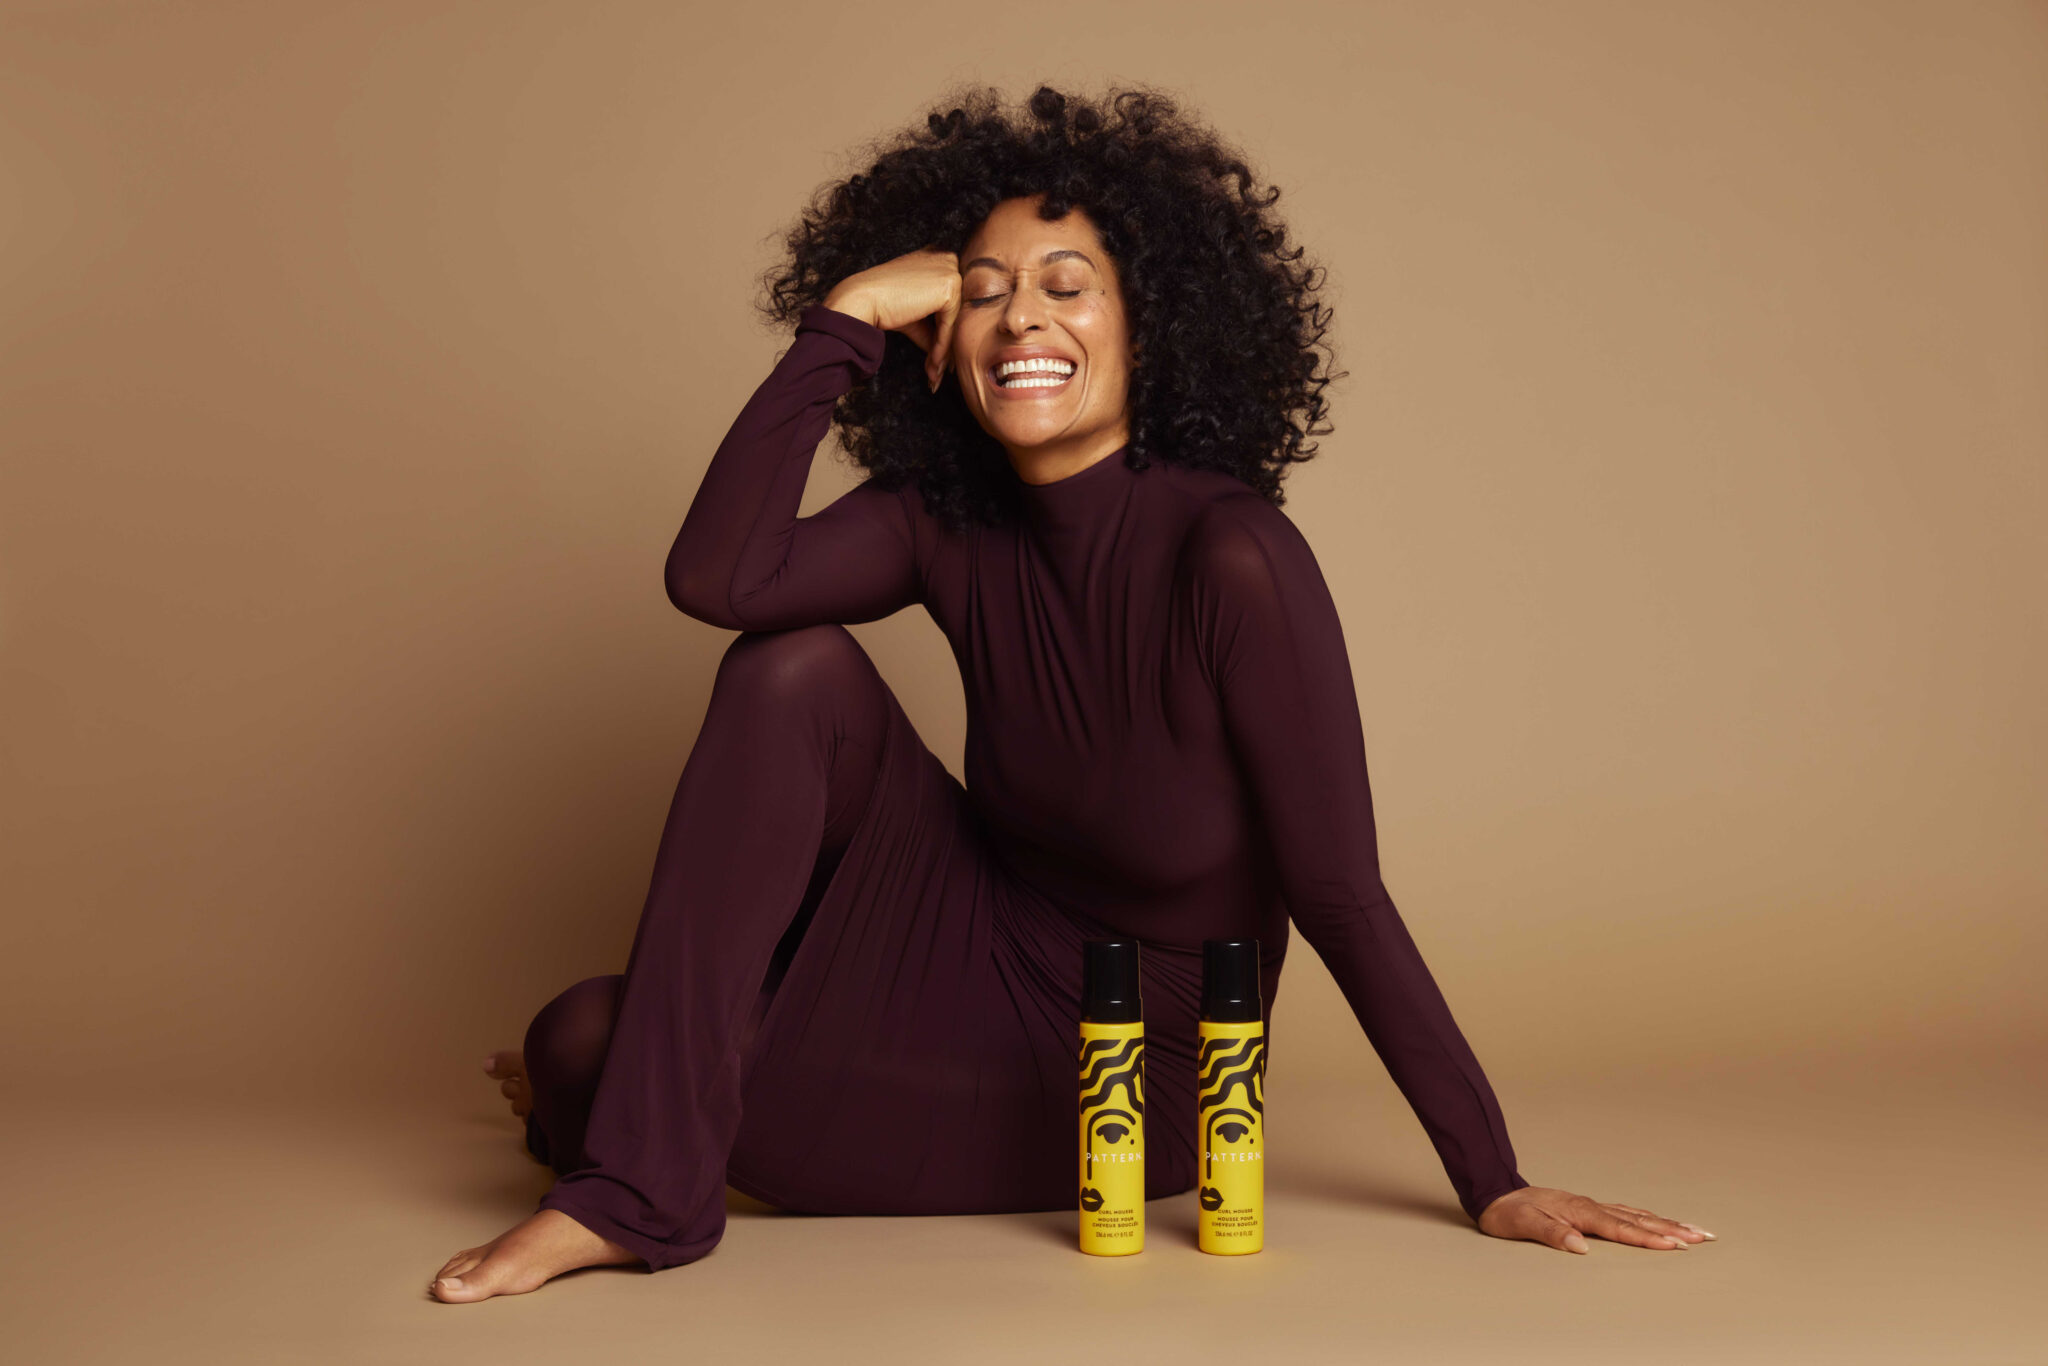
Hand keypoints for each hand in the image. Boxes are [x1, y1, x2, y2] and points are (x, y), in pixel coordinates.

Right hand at [822, 247, 962, 393]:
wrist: (861, 300)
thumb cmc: (883, 305)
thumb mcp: (915, 316)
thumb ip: (934, 329)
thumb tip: (946, 359)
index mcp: (938, 257)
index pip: (952, 301)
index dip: (945, 332)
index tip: (937, 358)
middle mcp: (948, 258)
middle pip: (956, 311)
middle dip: (947, 345)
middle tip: (938, 372)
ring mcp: (950, 270)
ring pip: (955, 321)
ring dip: (944, 351)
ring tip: (933, 374)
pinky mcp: (950, 286)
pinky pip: (950, 326)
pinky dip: (941, 348)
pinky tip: (932, 365)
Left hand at [1477, 1186, 1716, 1252]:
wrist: (1495, 1193)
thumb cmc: (1508, 1213)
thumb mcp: (1523, 1225)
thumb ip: (1552, 1234)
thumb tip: (1581, 1246)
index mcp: (1580, 1211)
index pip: (1621, 1228)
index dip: (1649, 1238)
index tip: (1676, 1245)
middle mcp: (1591, 1206)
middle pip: (1639, 1219)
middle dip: (1673, 1229)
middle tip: (1704, 1236)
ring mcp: (1591, 1205)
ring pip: (1637, 1214)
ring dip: (1667, 1222)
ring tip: (1695, 1230)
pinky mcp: (1588, 1207)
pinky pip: (1626, 1212)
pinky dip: (1648, 1217)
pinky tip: (1659, 1221)